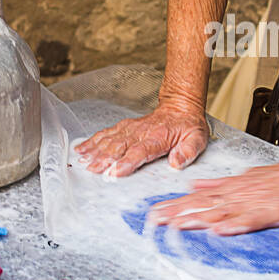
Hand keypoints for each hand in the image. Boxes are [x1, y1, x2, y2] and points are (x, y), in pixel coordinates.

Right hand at [75, 102, 209, 176]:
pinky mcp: (123, 127)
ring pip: (109, 140)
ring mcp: (130, 129)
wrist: (179, 107)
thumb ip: (187, 151)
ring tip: (83, 161)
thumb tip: (176, 163)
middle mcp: (140, 133)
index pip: (139, 152)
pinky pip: (105, 133)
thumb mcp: (197, 139)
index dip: (126, 162)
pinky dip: (92, 141)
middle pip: (118, 147)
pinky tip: (82, 149)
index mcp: (157, 139)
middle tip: (92, 170)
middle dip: (104, 159)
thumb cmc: (187, 126)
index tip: (114, 172)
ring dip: (95, 151)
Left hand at [150, 158, 278, 234]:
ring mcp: (256, 202)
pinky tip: (219, 232)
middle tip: (154, 221)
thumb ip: (220, 183)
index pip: (198, 197)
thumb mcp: (247, 177)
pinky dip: (235, 225)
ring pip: (222, 211)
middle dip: (178, 213)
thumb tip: (194, 184)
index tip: (153, 213)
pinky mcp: (274, 211)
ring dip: (199, 219)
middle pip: (203, 204)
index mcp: (233, 188)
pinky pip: (252, 220)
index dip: (175, 205)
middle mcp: (240, 194)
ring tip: (177, 226)